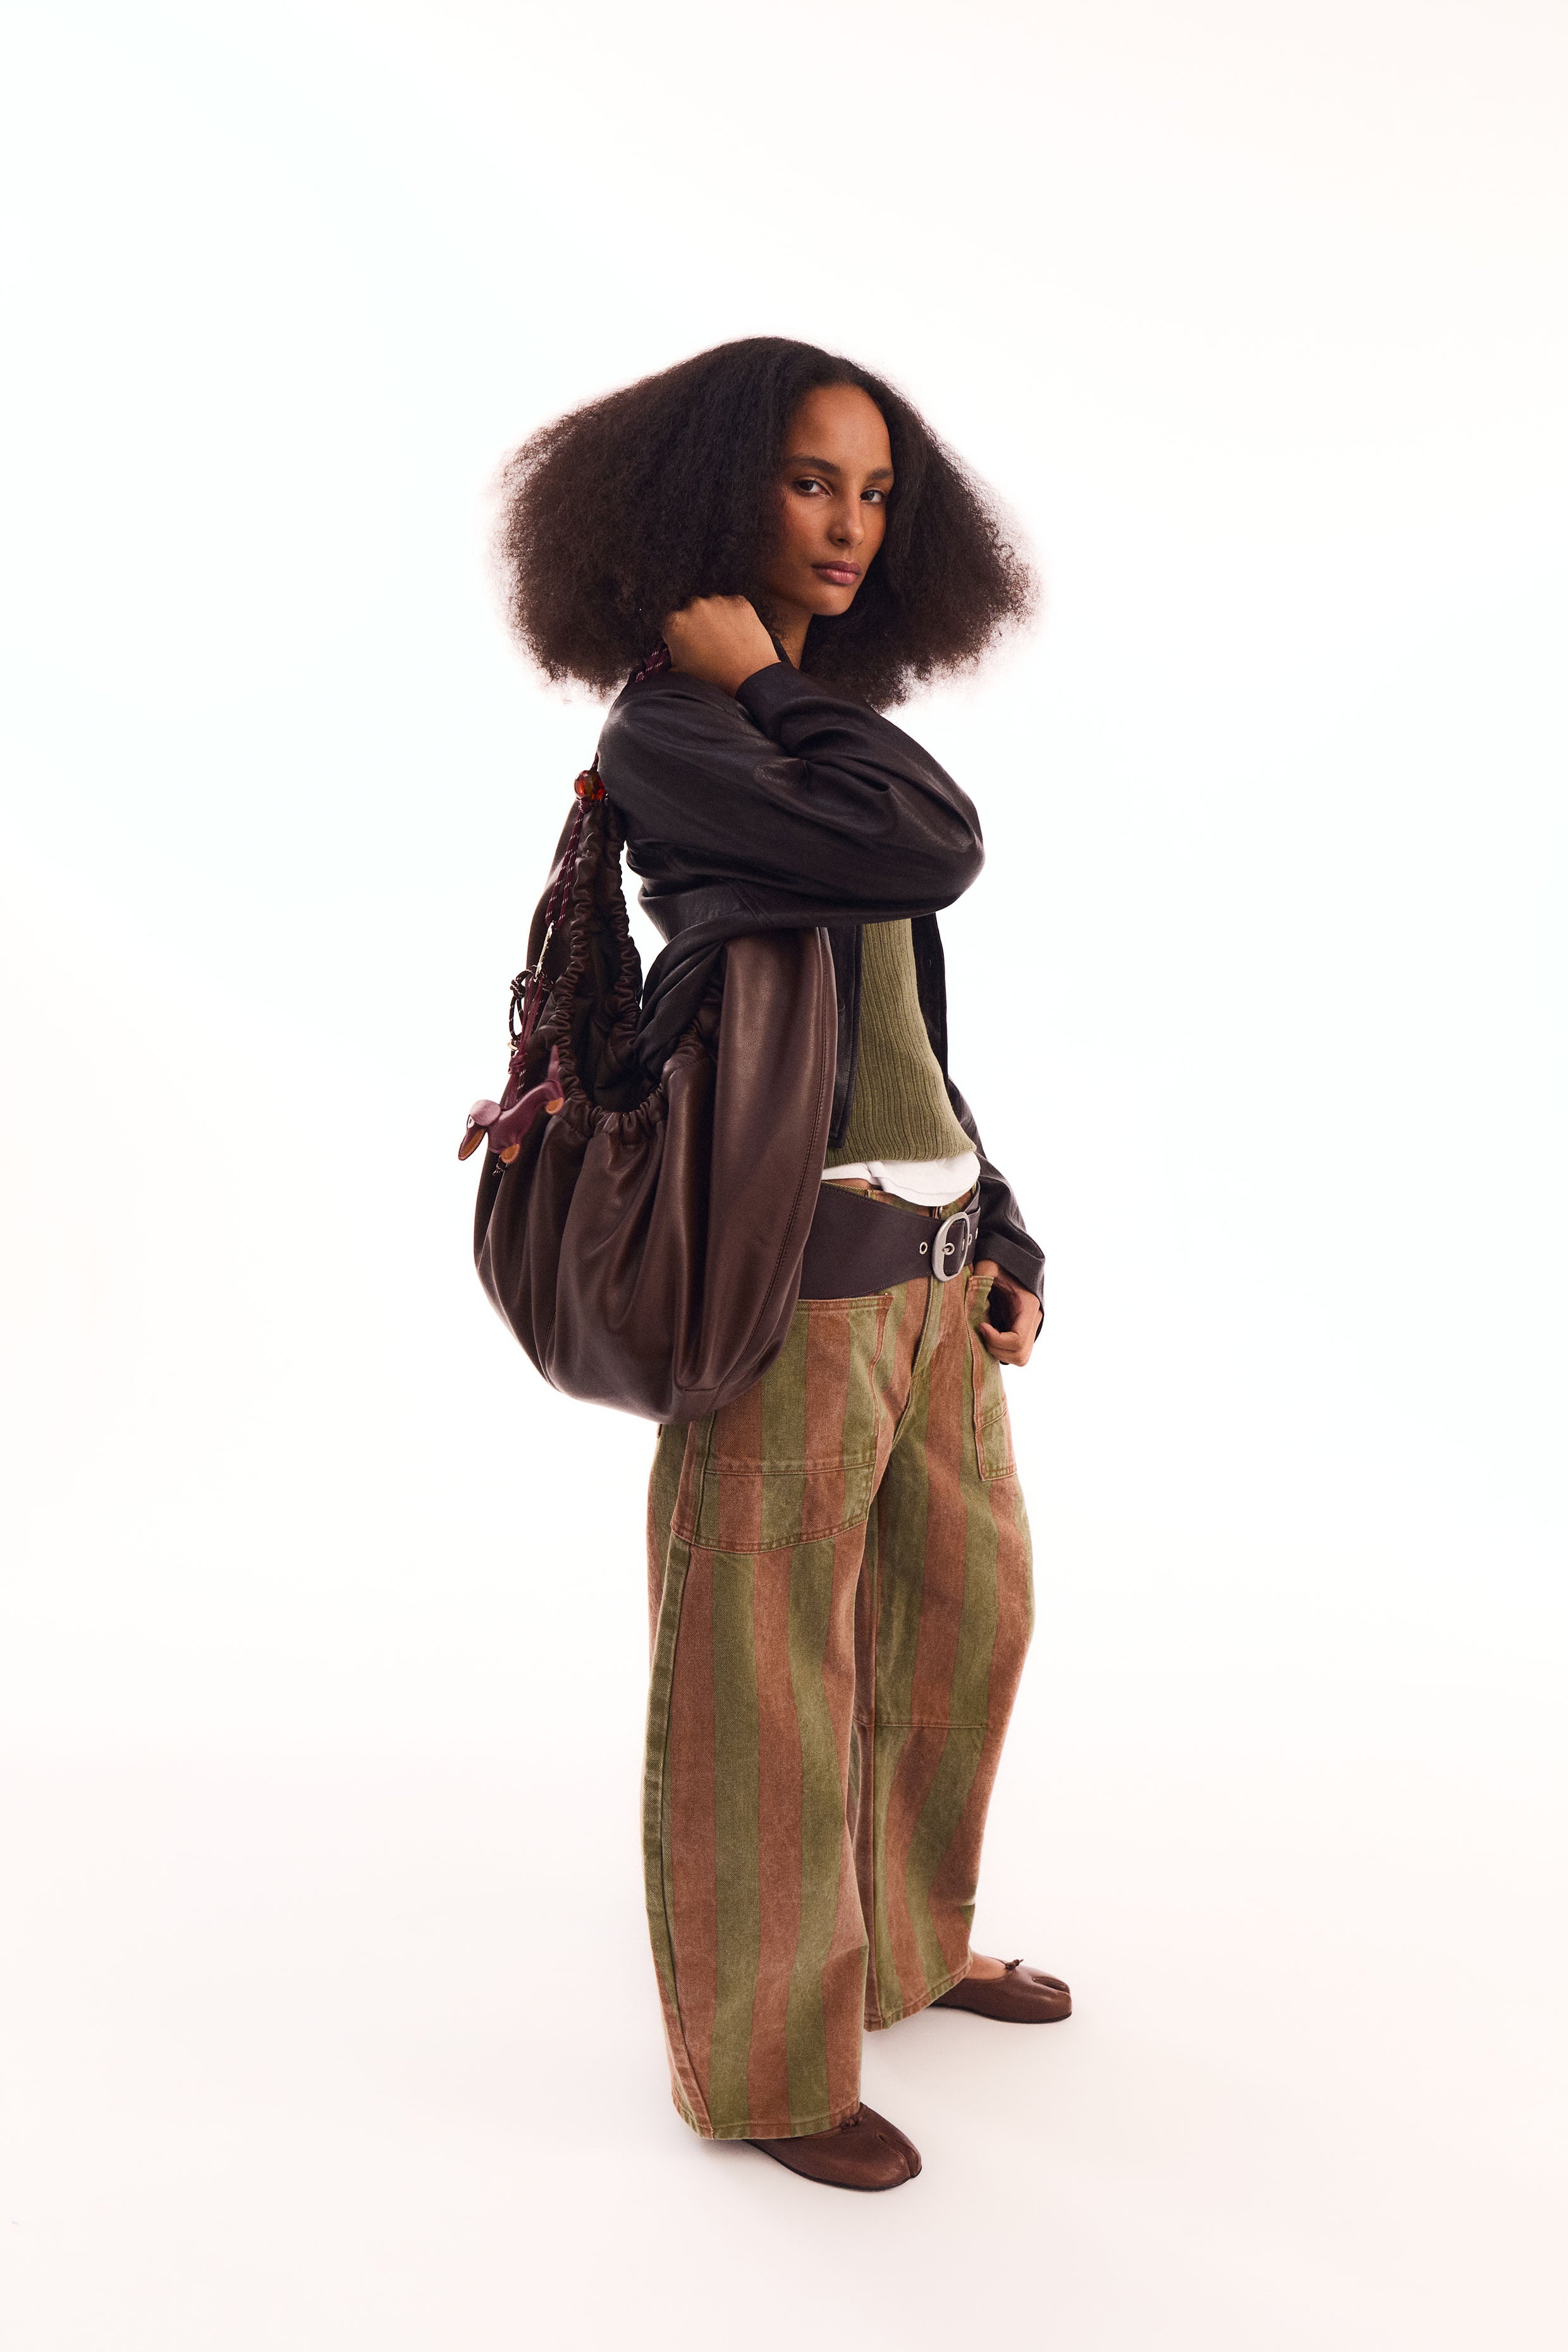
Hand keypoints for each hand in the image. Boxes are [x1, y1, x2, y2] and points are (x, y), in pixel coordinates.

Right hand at [662, 596, 778, 694]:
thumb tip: (669, 659)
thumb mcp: (681, 675)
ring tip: (725, 644)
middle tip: (708, 647)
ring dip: (716, 620)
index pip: (670, 626)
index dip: (679, 638)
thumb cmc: (717, 679)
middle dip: (697, 626)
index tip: (687, 646)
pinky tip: (737, 636)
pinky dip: (734, 618)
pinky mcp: (739, 603)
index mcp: (675, 624)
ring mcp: (718, 603)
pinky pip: (733, 607)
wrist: (750, 679)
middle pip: (691, 613)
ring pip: (713, 608)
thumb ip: (669, 661)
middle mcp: (694, 607)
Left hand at [975, 1259, 1041, 1366]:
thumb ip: (981, 1274)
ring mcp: (1030, 1329)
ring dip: (999, 1352)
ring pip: (1020, 1358)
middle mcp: (1034, 1321)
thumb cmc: (1003, 1264)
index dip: (996, 1339)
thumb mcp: (991, 1264)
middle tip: (981, 1332)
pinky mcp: (1022, 1332)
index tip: (981, 1326)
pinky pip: (1015, 1352)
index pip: (1018, 1340)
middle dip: (996, 1349)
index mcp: (1029, 1307)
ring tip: (984, 1334)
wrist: (1013, 1264)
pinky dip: (1000, 1350)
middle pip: (1021, 1355)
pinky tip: (988, 1334)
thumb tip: (967, 1290)